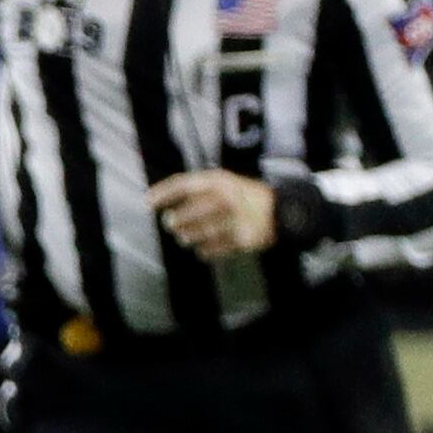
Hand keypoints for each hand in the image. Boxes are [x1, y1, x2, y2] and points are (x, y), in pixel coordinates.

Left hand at [150, 170, 275, 259]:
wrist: (285, 211)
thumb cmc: (247, 197)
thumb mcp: (226, 183)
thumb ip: (199, 191)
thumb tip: (166, 203)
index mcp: (220, 181)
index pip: (183, 184)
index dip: (162, 193)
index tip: (147, 202)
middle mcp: (226, 199)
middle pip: (188, 213)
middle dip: (175, 221)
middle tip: (171, 224)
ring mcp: (235, 220)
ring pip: (199, 233)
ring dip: (187, 236)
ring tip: (183, 236)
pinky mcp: (242, 239)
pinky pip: (214, 249)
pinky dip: (205, 250)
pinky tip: (201, 249)